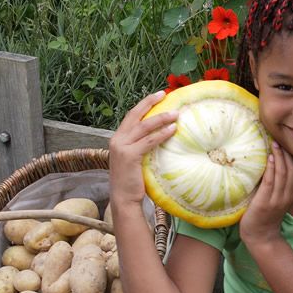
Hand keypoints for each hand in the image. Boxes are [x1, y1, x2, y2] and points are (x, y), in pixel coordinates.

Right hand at [109, 90, 176, 207]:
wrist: (123, 199)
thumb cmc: (132, 181)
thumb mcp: (134, 159)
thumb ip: (140, 146)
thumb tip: (159, 136)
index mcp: (117, 138)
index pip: (131, 116)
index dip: (144, 105)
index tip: (157, 96)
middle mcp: (117, 139)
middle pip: (135, 115)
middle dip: (149, 102)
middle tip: (164, 94)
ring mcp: (121, 147)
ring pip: (144, 127)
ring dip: (161, 118)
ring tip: (176, 114)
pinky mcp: (129, 156)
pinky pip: (149, 141)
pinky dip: (161, 134)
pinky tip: (172, 129)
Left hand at [239, 141, 292, 244]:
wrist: (260, 237)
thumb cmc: (263, 217)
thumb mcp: (274, 200)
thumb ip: (274, 186)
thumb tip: (267, 166)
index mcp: (289, 194)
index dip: (292, 157)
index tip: (286, 144)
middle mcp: (286, 195)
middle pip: (292, 170)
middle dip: (287, 154)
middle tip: (280, 139)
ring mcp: (277, 199)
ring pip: (283, 174)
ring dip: (280, 157)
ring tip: (275, 144)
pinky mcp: (265, 202)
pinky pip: (271, 182)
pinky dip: (272, 169)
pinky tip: (270, 158)